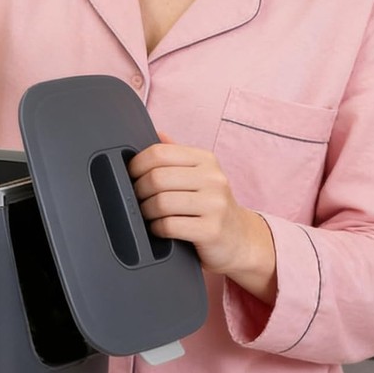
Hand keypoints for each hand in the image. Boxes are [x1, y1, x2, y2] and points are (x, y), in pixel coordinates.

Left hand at [128, 136, 276, 303]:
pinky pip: (168, 226)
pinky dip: (156, 228)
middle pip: (156, 178)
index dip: (137, 165)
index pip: (159, 153)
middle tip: (138, 199)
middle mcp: (213, 178)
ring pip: (160, 203)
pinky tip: (160, 228)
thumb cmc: (211, 205)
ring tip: (149, 214)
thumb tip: (157, 133)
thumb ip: (177, 155)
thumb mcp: (199, 174)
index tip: (132, 176)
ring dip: (146, 211)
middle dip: (138, 191)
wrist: (241, 240)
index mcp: (205, 159)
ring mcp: (215, 205)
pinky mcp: (212, 230)